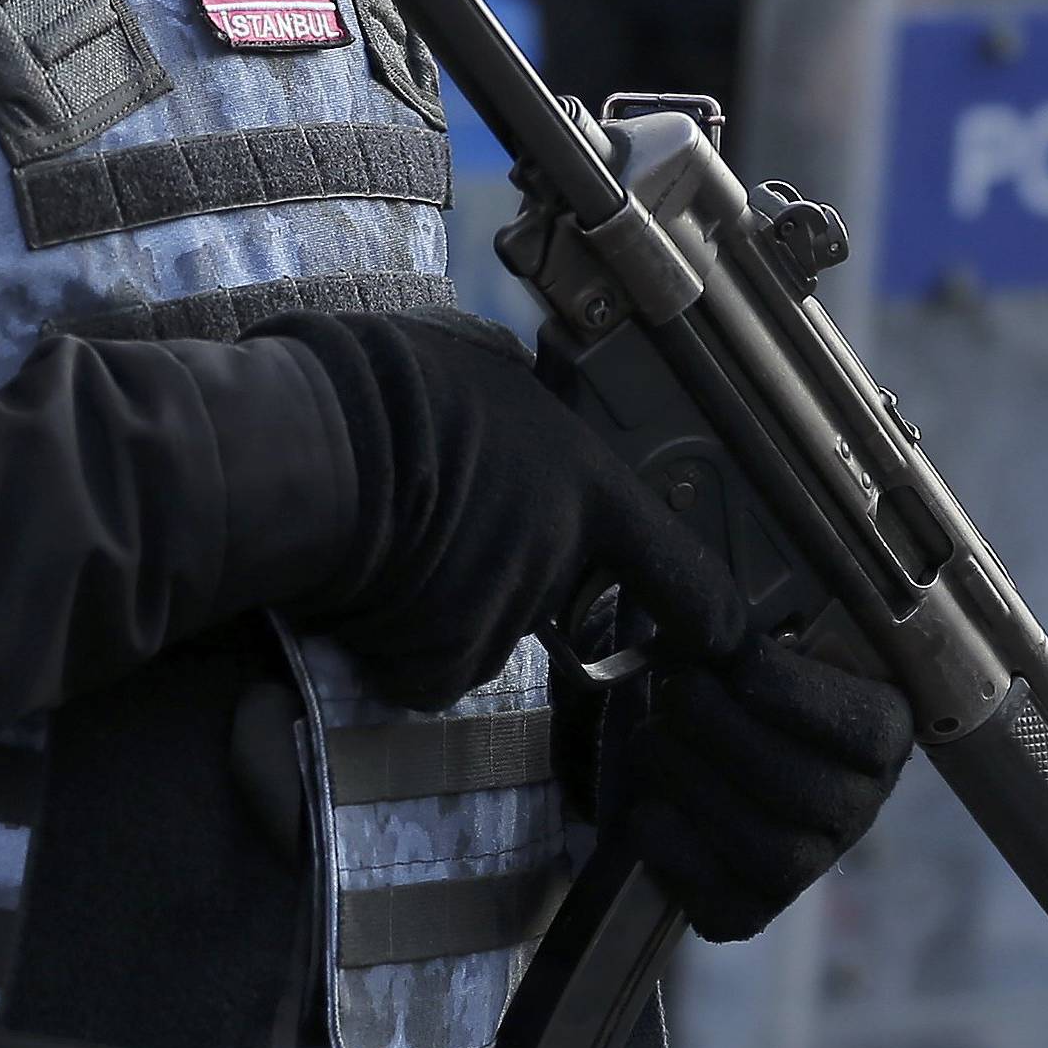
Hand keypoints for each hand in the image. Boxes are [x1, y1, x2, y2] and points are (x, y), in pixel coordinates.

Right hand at [247, 307, 746, 707]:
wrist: (319, 436)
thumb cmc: (386, 384)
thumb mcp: (480, 375)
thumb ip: (517, 424)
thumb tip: (508, 415)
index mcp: (581, 477)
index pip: (672, 559)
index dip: (705, 609)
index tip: (729, 640)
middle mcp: (558, 550)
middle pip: (543, 599)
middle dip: (491, 582)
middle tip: (432, 530)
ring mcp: (506, 607)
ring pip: (475, 637)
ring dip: (433, 614)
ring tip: (382, 542)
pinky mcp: (448, 655)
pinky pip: (426, 672)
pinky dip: (394, 650)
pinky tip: (364, 590)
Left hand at [622, 634, 913, 939]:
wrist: (670, 729)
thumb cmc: (716, 673)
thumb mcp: (733, 633)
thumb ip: (738, 617)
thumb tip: (711, 614)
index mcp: (875, 731)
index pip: (871, 730)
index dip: (800, 698)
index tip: (739, 661)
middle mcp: (855, 806)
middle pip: (811, 792)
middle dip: (726, 733)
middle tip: (677, 690)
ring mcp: (809, 863)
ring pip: (772, 851)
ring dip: (694, 785)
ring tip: (653, 739)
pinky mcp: (752, 906)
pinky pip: (729, 905)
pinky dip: (676, 852)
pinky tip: (649, 806)